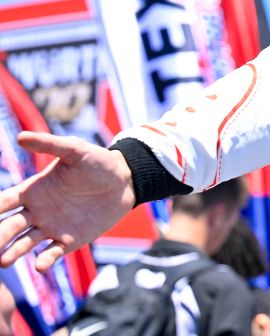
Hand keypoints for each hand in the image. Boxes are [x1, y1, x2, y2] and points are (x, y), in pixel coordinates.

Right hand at [0, 133, 134, 271]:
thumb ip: (50, 144)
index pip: (3, 203)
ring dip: (14, 252)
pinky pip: (53, 252)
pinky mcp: (70, 240)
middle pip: (10, 226)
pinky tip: (40, 265)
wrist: (125, 180)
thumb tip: (21, 136)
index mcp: (32, 191)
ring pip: (26, 243)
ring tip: (4, 261)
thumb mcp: (75, 150)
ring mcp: (51, 227)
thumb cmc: (98, 162)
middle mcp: (36, 212)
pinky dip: (45, 259)